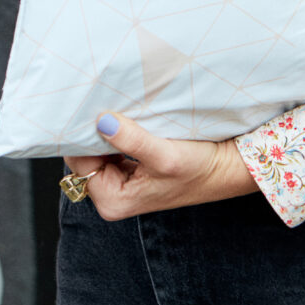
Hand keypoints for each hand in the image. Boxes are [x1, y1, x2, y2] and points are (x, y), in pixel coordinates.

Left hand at [64, 113, 257, 221]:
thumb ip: (131, 139)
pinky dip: (114, 134)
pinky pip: (109, 150)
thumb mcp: (165, 155)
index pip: (80, 162)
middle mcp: (110, 196)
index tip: (93, 109)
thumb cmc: (200, 170)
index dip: (84, 136)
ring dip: (104, 132)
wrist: (224, 170)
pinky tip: (123, 120)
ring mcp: (118, 185)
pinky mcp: (128, 172)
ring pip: (96, 151)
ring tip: (116, 110)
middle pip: (84, 157)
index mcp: (112, 200)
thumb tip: (102, 121)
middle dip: (93, 133)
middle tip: (104, 104)